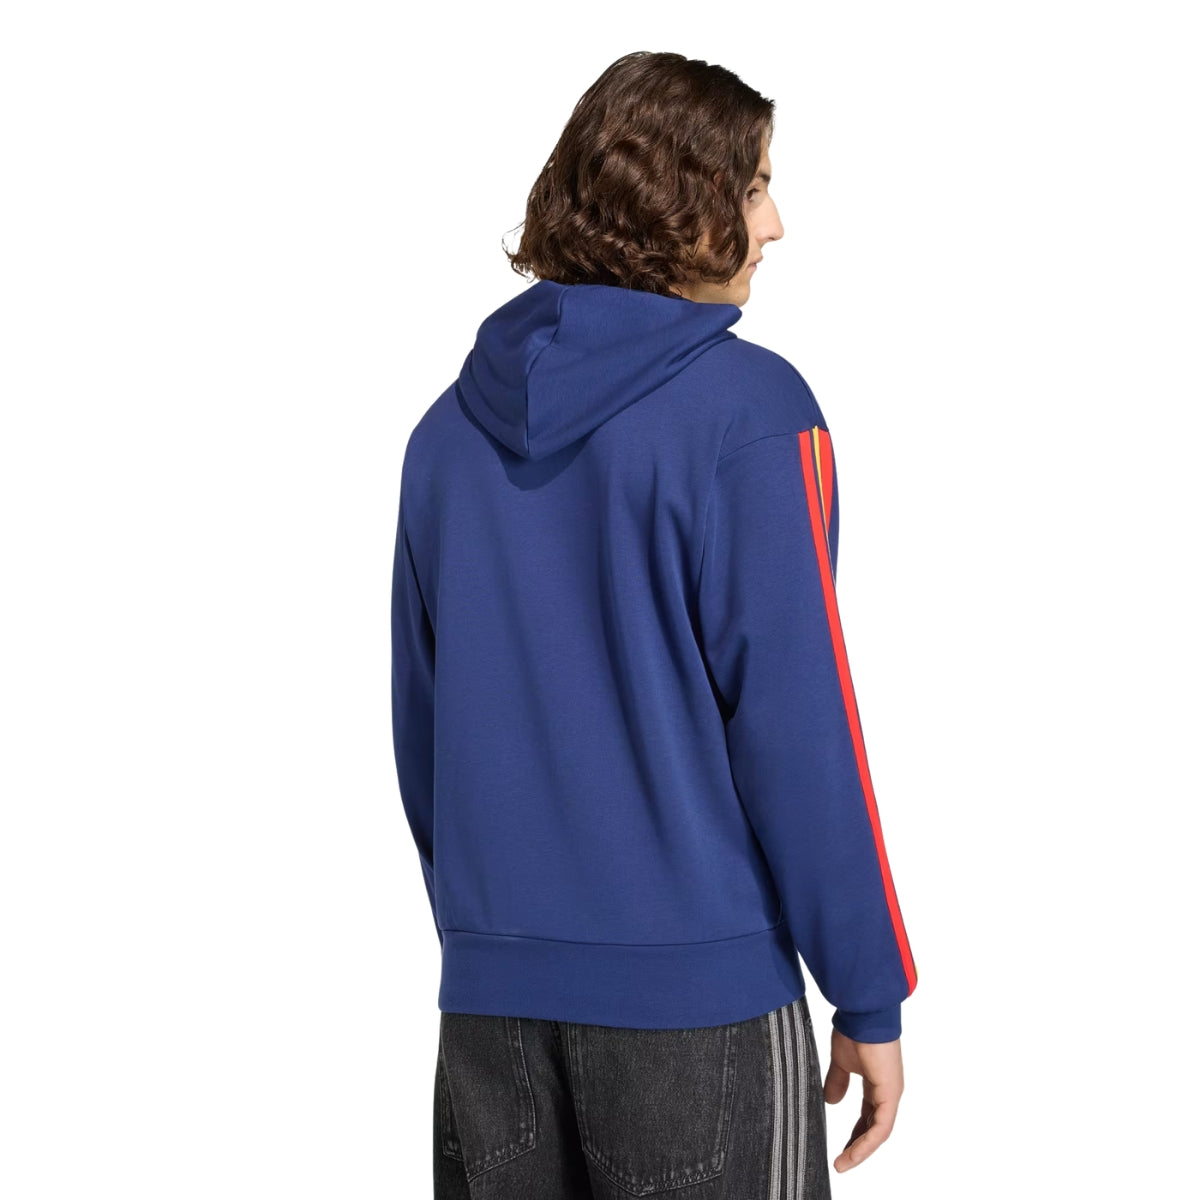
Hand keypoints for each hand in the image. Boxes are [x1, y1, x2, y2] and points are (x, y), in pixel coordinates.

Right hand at [823, 1030, 903, 1172]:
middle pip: (874, 1128)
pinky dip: (867, 1143)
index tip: (840, 1147)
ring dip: (860, 1150)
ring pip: (878, 1133)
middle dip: (857, 1146)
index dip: (855, 1133)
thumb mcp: (840, 1061)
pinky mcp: (890, 1094)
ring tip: (843, 1164)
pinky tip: (853, 1153)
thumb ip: (837, 1081)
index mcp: (877, 1083)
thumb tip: (831, 1102)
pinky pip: (881, 1127)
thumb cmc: (854, 1030)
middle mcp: (887, 1091)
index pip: (868, 1116)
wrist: (862, 1012)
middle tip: (840, 1161)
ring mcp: (891, 1093)